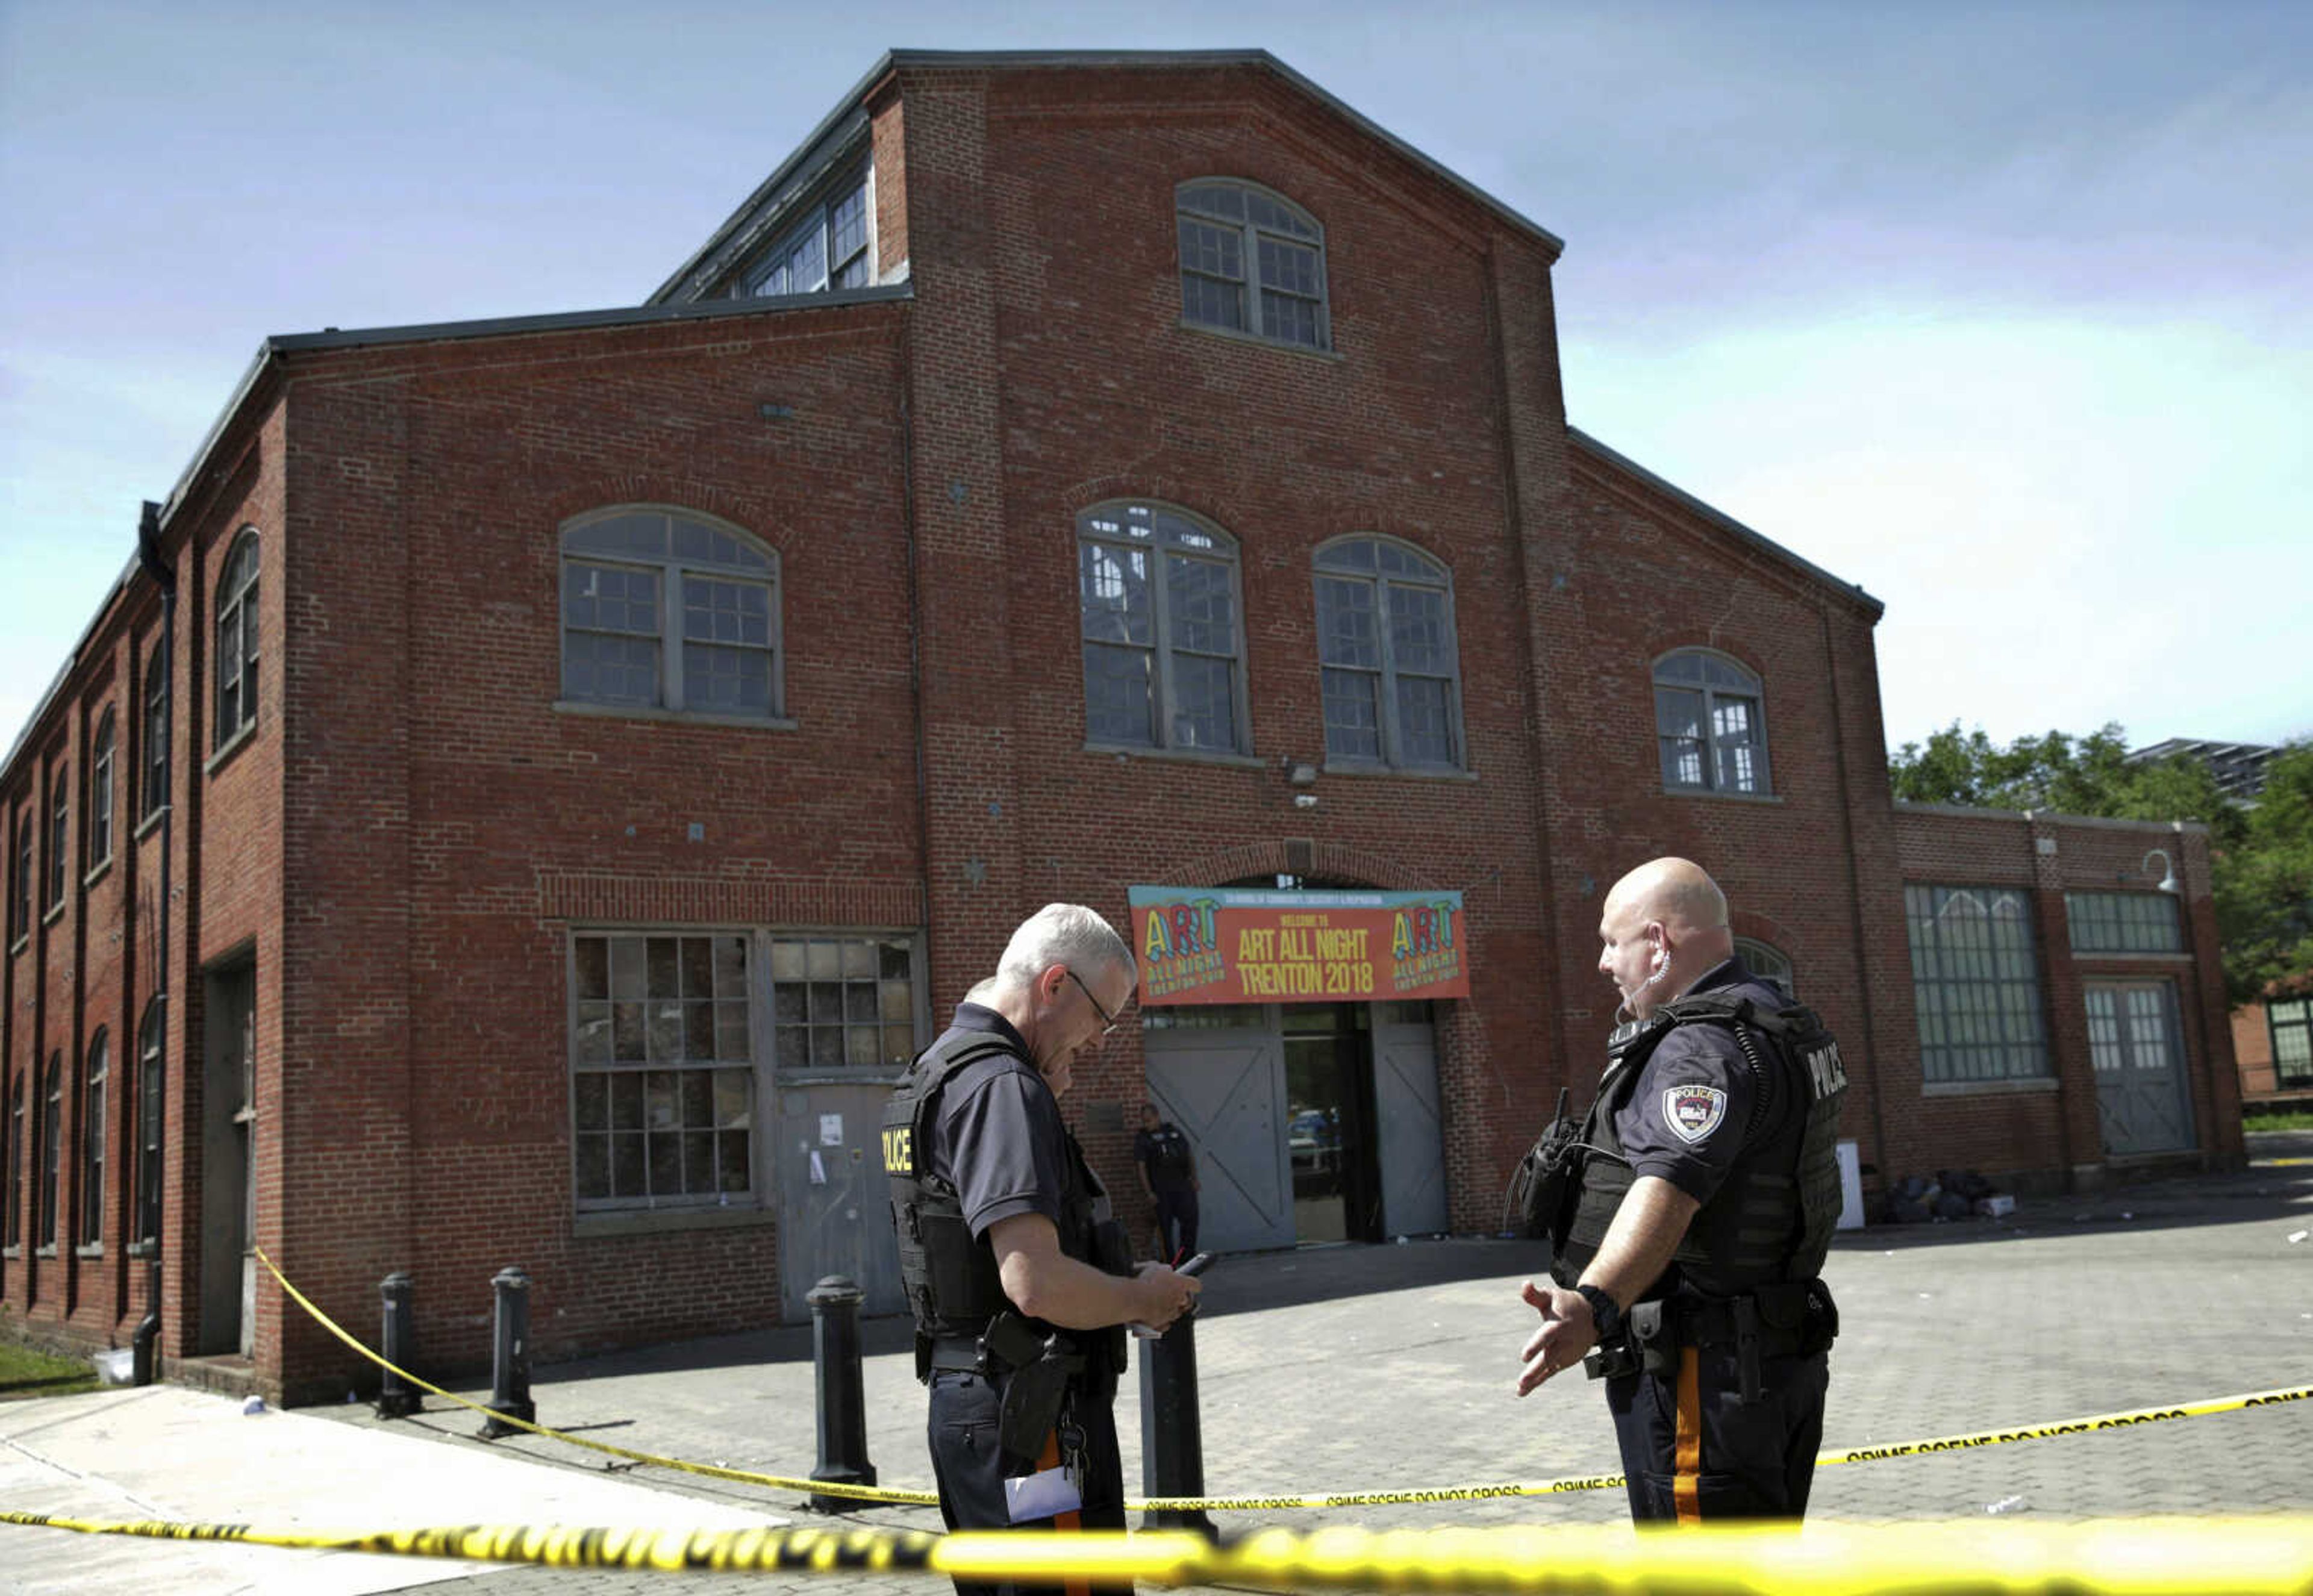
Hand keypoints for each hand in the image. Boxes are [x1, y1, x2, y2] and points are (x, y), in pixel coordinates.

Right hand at [1131, 1260, 1201, 1331]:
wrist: (1133, 1300)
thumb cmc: (1145, 1282)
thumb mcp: (1155, 1267)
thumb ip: (1165, 1269)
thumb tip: (1167, 1270)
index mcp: (1181, 1283)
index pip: (1195, 1285)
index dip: (1192, 1285)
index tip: (1188, 1285)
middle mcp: (1179, 1300)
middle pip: (1187, 1301)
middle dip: (1181, 1298)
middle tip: (1170, 1293)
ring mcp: (1172, 1313)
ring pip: (1176, 1313)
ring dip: (1170, 1308)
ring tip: (1157, 1302)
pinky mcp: (1162, 1324)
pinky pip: (1166, 1324)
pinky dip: (1162, 1321)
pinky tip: (1153, 1314)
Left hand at [1515, 1279, 1597, 1396]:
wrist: (1592, 1317)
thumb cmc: (1566, 1305)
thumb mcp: (1552, 1296)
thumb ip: (1535, 1294)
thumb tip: (1524, 1285)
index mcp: (1559, 1326)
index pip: (1546, 1337)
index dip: (1536, 1346)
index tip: (1523, 1357)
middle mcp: (1564, 1343)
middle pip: (1548, 1358)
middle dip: (1535, 1371)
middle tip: (1522, 1381)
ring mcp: (1566, 1354)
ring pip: (1549, 1369)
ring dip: (1535, 1380)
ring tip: (1520, 1390)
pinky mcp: (1565, 1361)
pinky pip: (1550, 1372)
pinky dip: (1538, 1381)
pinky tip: (1524, 1390)